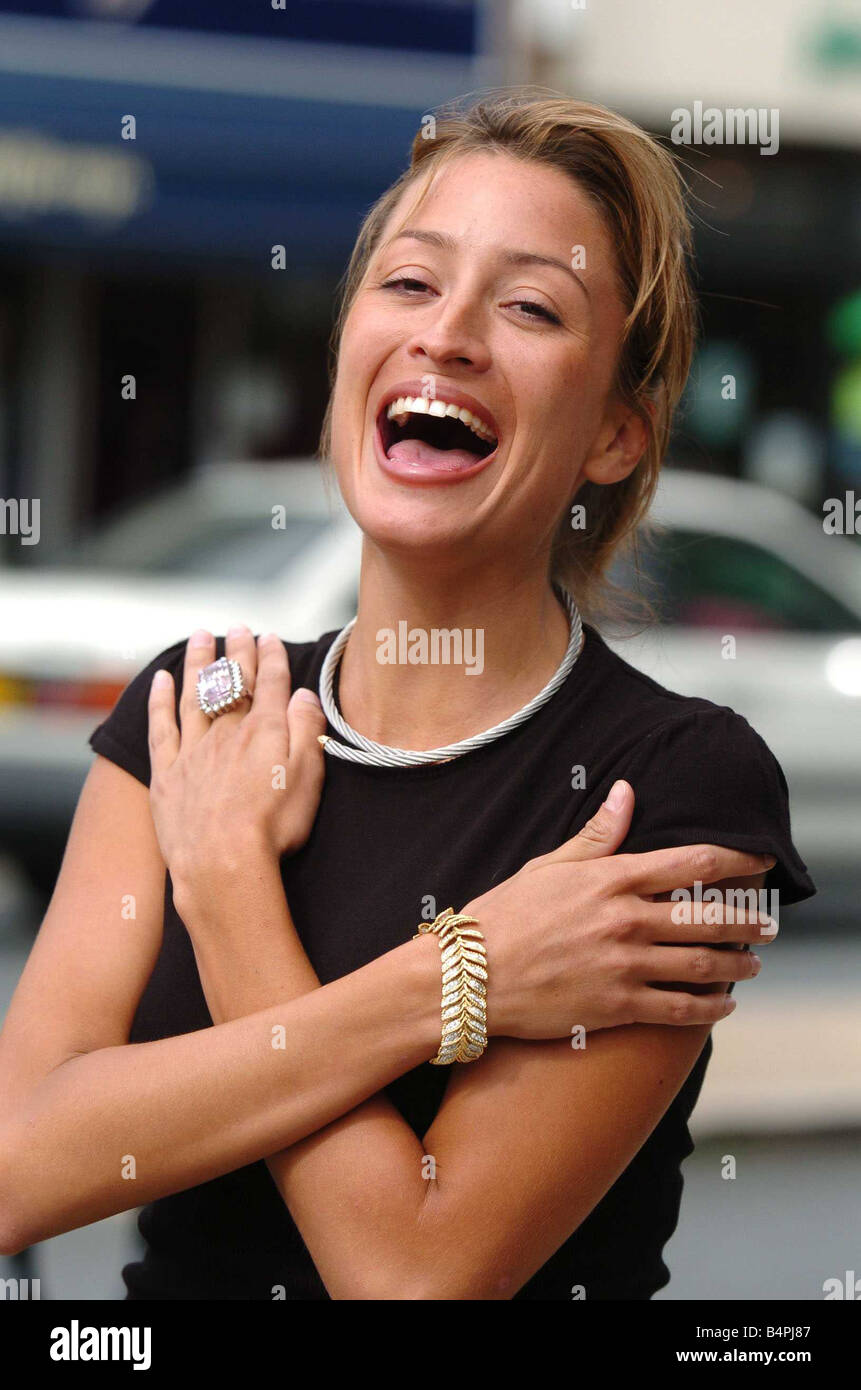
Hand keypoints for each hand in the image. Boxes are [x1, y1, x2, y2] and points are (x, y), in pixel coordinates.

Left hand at [147, 625, 326, 888]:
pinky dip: (160, 700)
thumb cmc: (274, 827)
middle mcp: (227, 732)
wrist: (222, 864)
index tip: (270, 637)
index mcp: (265, 731)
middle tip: (239, 627)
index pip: (270, 682)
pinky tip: (161, 680)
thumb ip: (305, 730)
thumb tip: (302, 693)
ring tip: (201, 637)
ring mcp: (193, 750)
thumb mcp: (308, 777)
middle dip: (237, 652)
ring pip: (196, 694)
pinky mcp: (167, 773)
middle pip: (233, 682)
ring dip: (200, 663)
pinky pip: (161, 726)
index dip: (271, 656)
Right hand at [466, 781, 777, 1037]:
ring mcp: (625, 966)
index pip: (693, 863)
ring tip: (753, 963)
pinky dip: (712, 1008)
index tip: (761, 862)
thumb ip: (597, 834)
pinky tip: (724, 1004)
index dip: (738, 861)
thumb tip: (626, 792)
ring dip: (738, 964)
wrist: (469, 977)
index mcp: (612, 878)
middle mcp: (626, 920)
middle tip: (768, 923)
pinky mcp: (618, 1007)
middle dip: (749, 919)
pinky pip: (681, 1009)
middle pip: (710, 916)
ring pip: (704, 964)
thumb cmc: (504, 917)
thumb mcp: (549, 866)